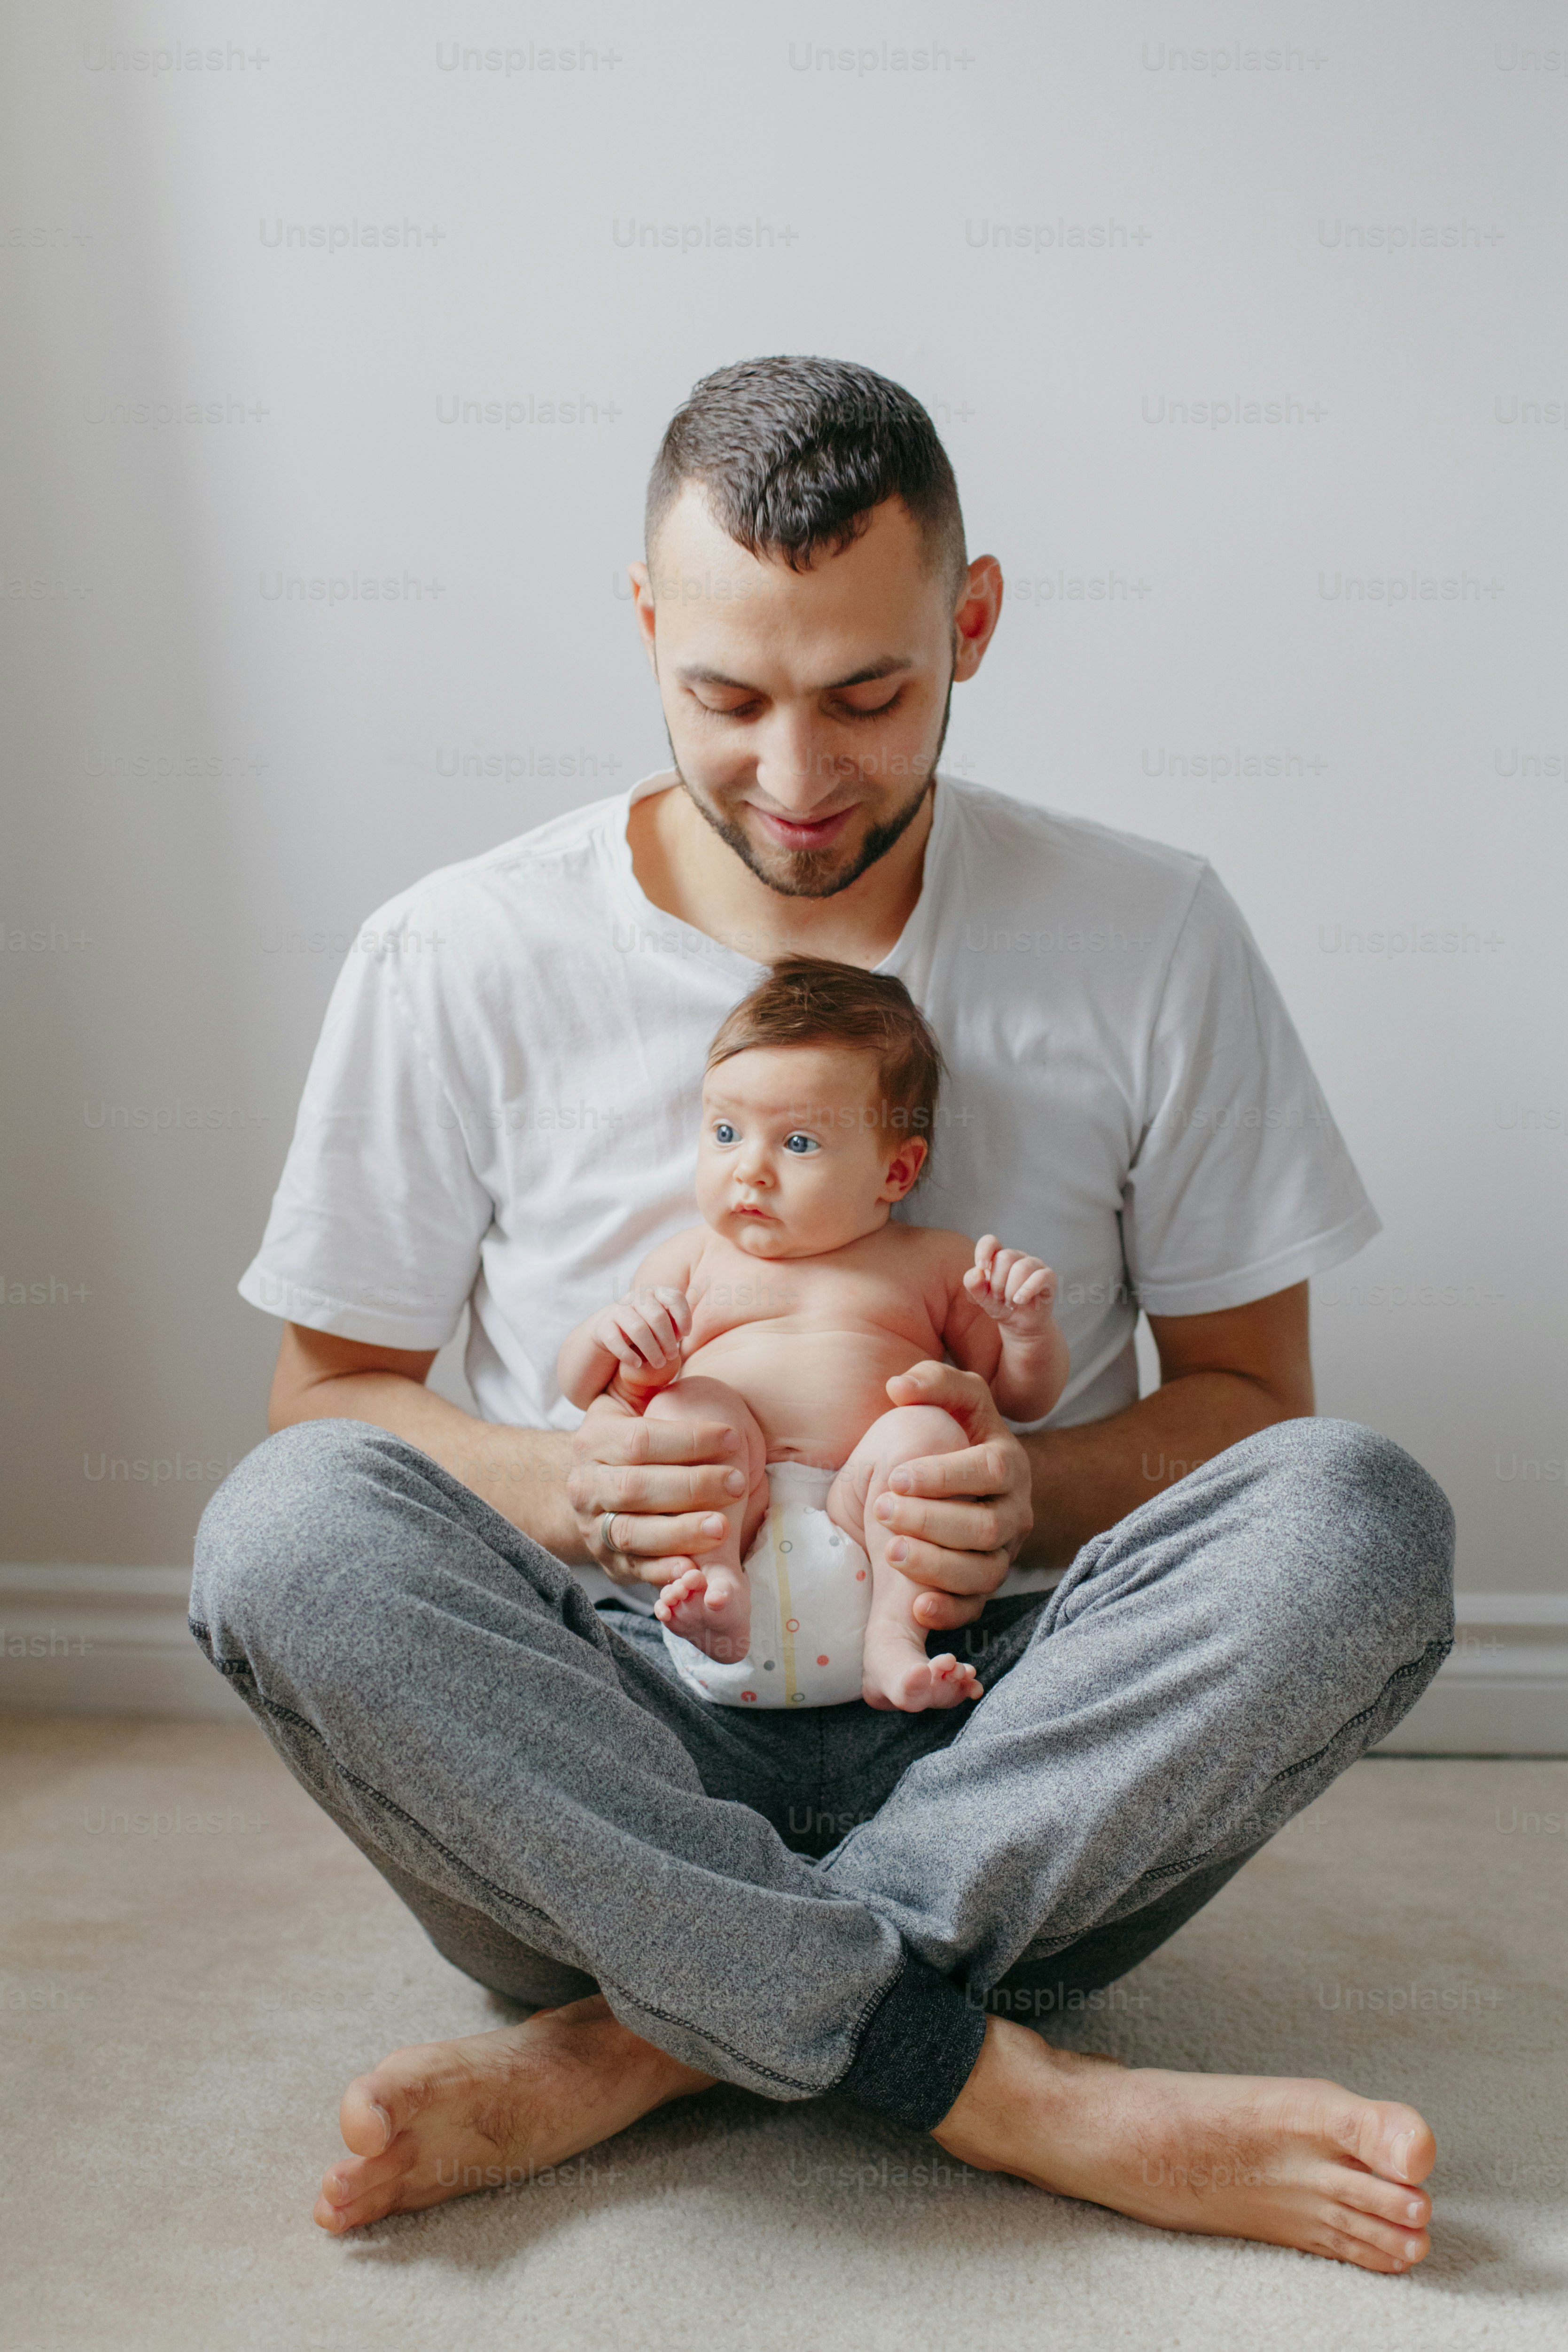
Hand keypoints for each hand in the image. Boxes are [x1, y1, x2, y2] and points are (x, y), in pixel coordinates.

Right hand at [566, 1393, 744, 1589]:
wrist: (591, 1487)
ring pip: (633, 1533)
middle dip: (691, 1486)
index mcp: (594, 1440)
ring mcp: (594, 1527)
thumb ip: (643, 1379)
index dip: (688, 1440)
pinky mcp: (608, 1561)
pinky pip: (634, 1570)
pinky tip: (692, 1570)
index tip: (733, 1437)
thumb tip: (662, 1351)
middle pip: (636, 1487)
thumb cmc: (626, 1437)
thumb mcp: (625, 1401)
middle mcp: (586, 1485)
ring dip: (680, 1532)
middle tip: (738, 1483)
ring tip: (722, 1527)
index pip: (641, 1440)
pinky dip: (662, 1573)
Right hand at [591, 1285, 690, 1387]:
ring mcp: (618, 1310)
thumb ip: (675, 1323)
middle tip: (672, 1356)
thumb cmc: (647, 1327)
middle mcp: (636, 1297)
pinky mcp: (603, 1326)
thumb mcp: (663, 1323)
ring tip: (659, 1363)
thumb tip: (682, 1331)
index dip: (683, 1316)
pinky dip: (628, 1355)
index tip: (686, 1335)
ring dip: (652, 1350)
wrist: (612, 1330)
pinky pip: (615, 1341)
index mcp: (655, 1292)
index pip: (674, 1297)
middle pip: (657, 1316)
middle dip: (667, 1340)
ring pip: (638, 1329)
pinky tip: (637, 1364)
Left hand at [873, 1360, 1033, 1631]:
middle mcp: (1014, 1511)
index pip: (988, 1470)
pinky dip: (948, 1612)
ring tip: (889, 1552)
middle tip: (883, 1511)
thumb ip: (931, 1382)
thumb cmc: (947, 1435)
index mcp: (1007, 1463)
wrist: (955, 1483)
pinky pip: (974, 1608)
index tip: (896, 1477)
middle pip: (986, 1527)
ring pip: (983, 1572)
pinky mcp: (985, 1587)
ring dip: (935, 1566)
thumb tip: (898, 1386)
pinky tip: (916, 1607)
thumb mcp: (950, 1401)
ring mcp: (1003, 1554)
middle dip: (932, 1521)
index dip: (944, 1476)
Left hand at [964, 1236, 1057, 1335]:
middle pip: (1005, 1257)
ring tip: (1011, 1302)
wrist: (1021, 1324)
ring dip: (1011, 1290)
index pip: (990, 1242)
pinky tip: (1020, 1300)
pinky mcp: (1049, 1276)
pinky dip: (1027, 1290)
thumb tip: (976, 1271)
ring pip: (1022, 1267)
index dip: (984, 1250)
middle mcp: (1016, 1257)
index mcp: (998, 1257)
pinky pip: (1040, 1277)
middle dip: (998, 1282)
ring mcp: (1034, 1265)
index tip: (982, 1266)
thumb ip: (974, 1285)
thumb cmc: (1001, 1306)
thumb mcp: (983, 1299)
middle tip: (1000, 1297)